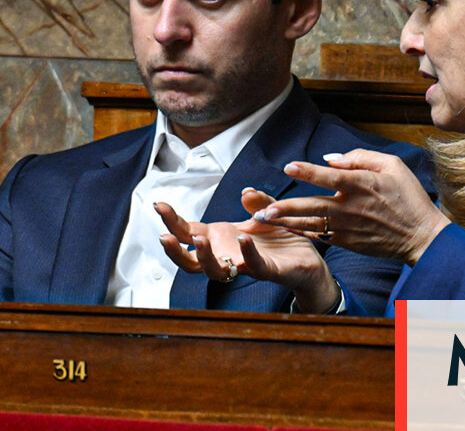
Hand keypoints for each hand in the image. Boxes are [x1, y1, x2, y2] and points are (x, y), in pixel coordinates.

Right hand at [155, 191, 340, 312]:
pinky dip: (246, 253)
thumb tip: (245, 192)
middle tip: (164, 234)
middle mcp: (227, 256)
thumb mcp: (267, 211)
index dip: (172, 221)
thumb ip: (256, 202)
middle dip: (174, 249)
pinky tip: (243, 238)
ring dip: (205, 256)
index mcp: (221, 239)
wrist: (307, 260)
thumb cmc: (281, 238)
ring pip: (215, 271)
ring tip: (198, 239)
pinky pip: (254, 266)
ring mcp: (244, 266)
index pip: (188, 232)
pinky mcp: (268, 271)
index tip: (157, 204)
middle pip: (191, 260)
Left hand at [253, 149, 449, 265]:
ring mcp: (348, 227)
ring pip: (310, 224)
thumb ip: (360, 157)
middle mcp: (352, 207)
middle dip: (285, 208)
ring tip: (263, 220)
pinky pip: (319, 235)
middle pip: (312, 207)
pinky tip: (285, 227)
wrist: (421, 236)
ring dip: (285, 222)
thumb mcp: (393, 166)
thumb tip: (330, 158)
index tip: (288, 167)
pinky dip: (301, 231)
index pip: (330, 177)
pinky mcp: (348, 242)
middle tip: (261, 211)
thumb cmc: (409, 196)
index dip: (308, 171)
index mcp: (363, 185)